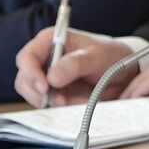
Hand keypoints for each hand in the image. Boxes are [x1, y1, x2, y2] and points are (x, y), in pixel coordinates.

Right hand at [14, 28, 135, 106]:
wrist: (123, 72)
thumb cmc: (110, 55)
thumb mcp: (97, 56)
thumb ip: (76, 64)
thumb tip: (52, 77)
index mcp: (51, 40)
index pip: (27, 57)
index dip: (31, 72)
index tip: (45, 86)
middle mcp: (44, 58)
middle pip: (25, 79)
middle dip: (39, 93)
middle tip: (60, 100)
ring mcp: (46, 77)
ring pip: (33, 94)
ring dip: (50, 102)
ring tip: (73, 101)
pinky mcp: (52, 93)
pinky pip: (46, 104)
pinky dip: (58, 107)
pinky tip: (75, 103)